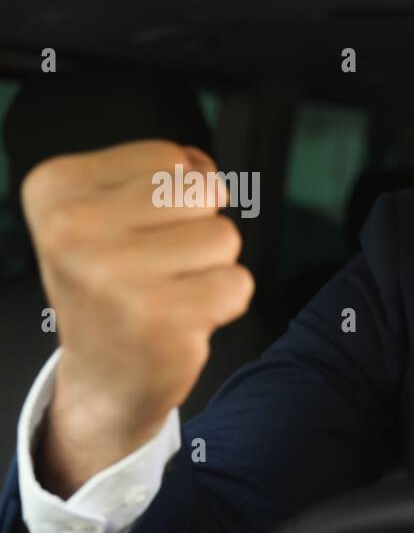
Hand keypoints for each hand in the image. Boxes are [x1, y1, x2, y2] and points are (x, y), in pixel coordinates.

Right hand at [22, 140, 253, 495]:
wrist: (104, 376)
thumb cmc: (117, 286)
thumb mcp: (114, 214)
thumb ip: (163, 175)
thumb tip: (202, 165)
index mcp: (56, 187)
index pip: (167, 156)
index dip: (173, 194)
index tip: (137, 233)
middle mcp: (73, 227)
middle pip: (201, 192)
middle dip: (199, 228)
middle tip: (160, 266)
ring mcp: (113, 274)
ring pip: (224, 236)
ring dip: (212, 267)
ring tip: (171, 291)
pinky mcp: (159, 317)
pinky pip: (238, 283)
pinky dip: (225, 302)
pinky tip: (183, 318)